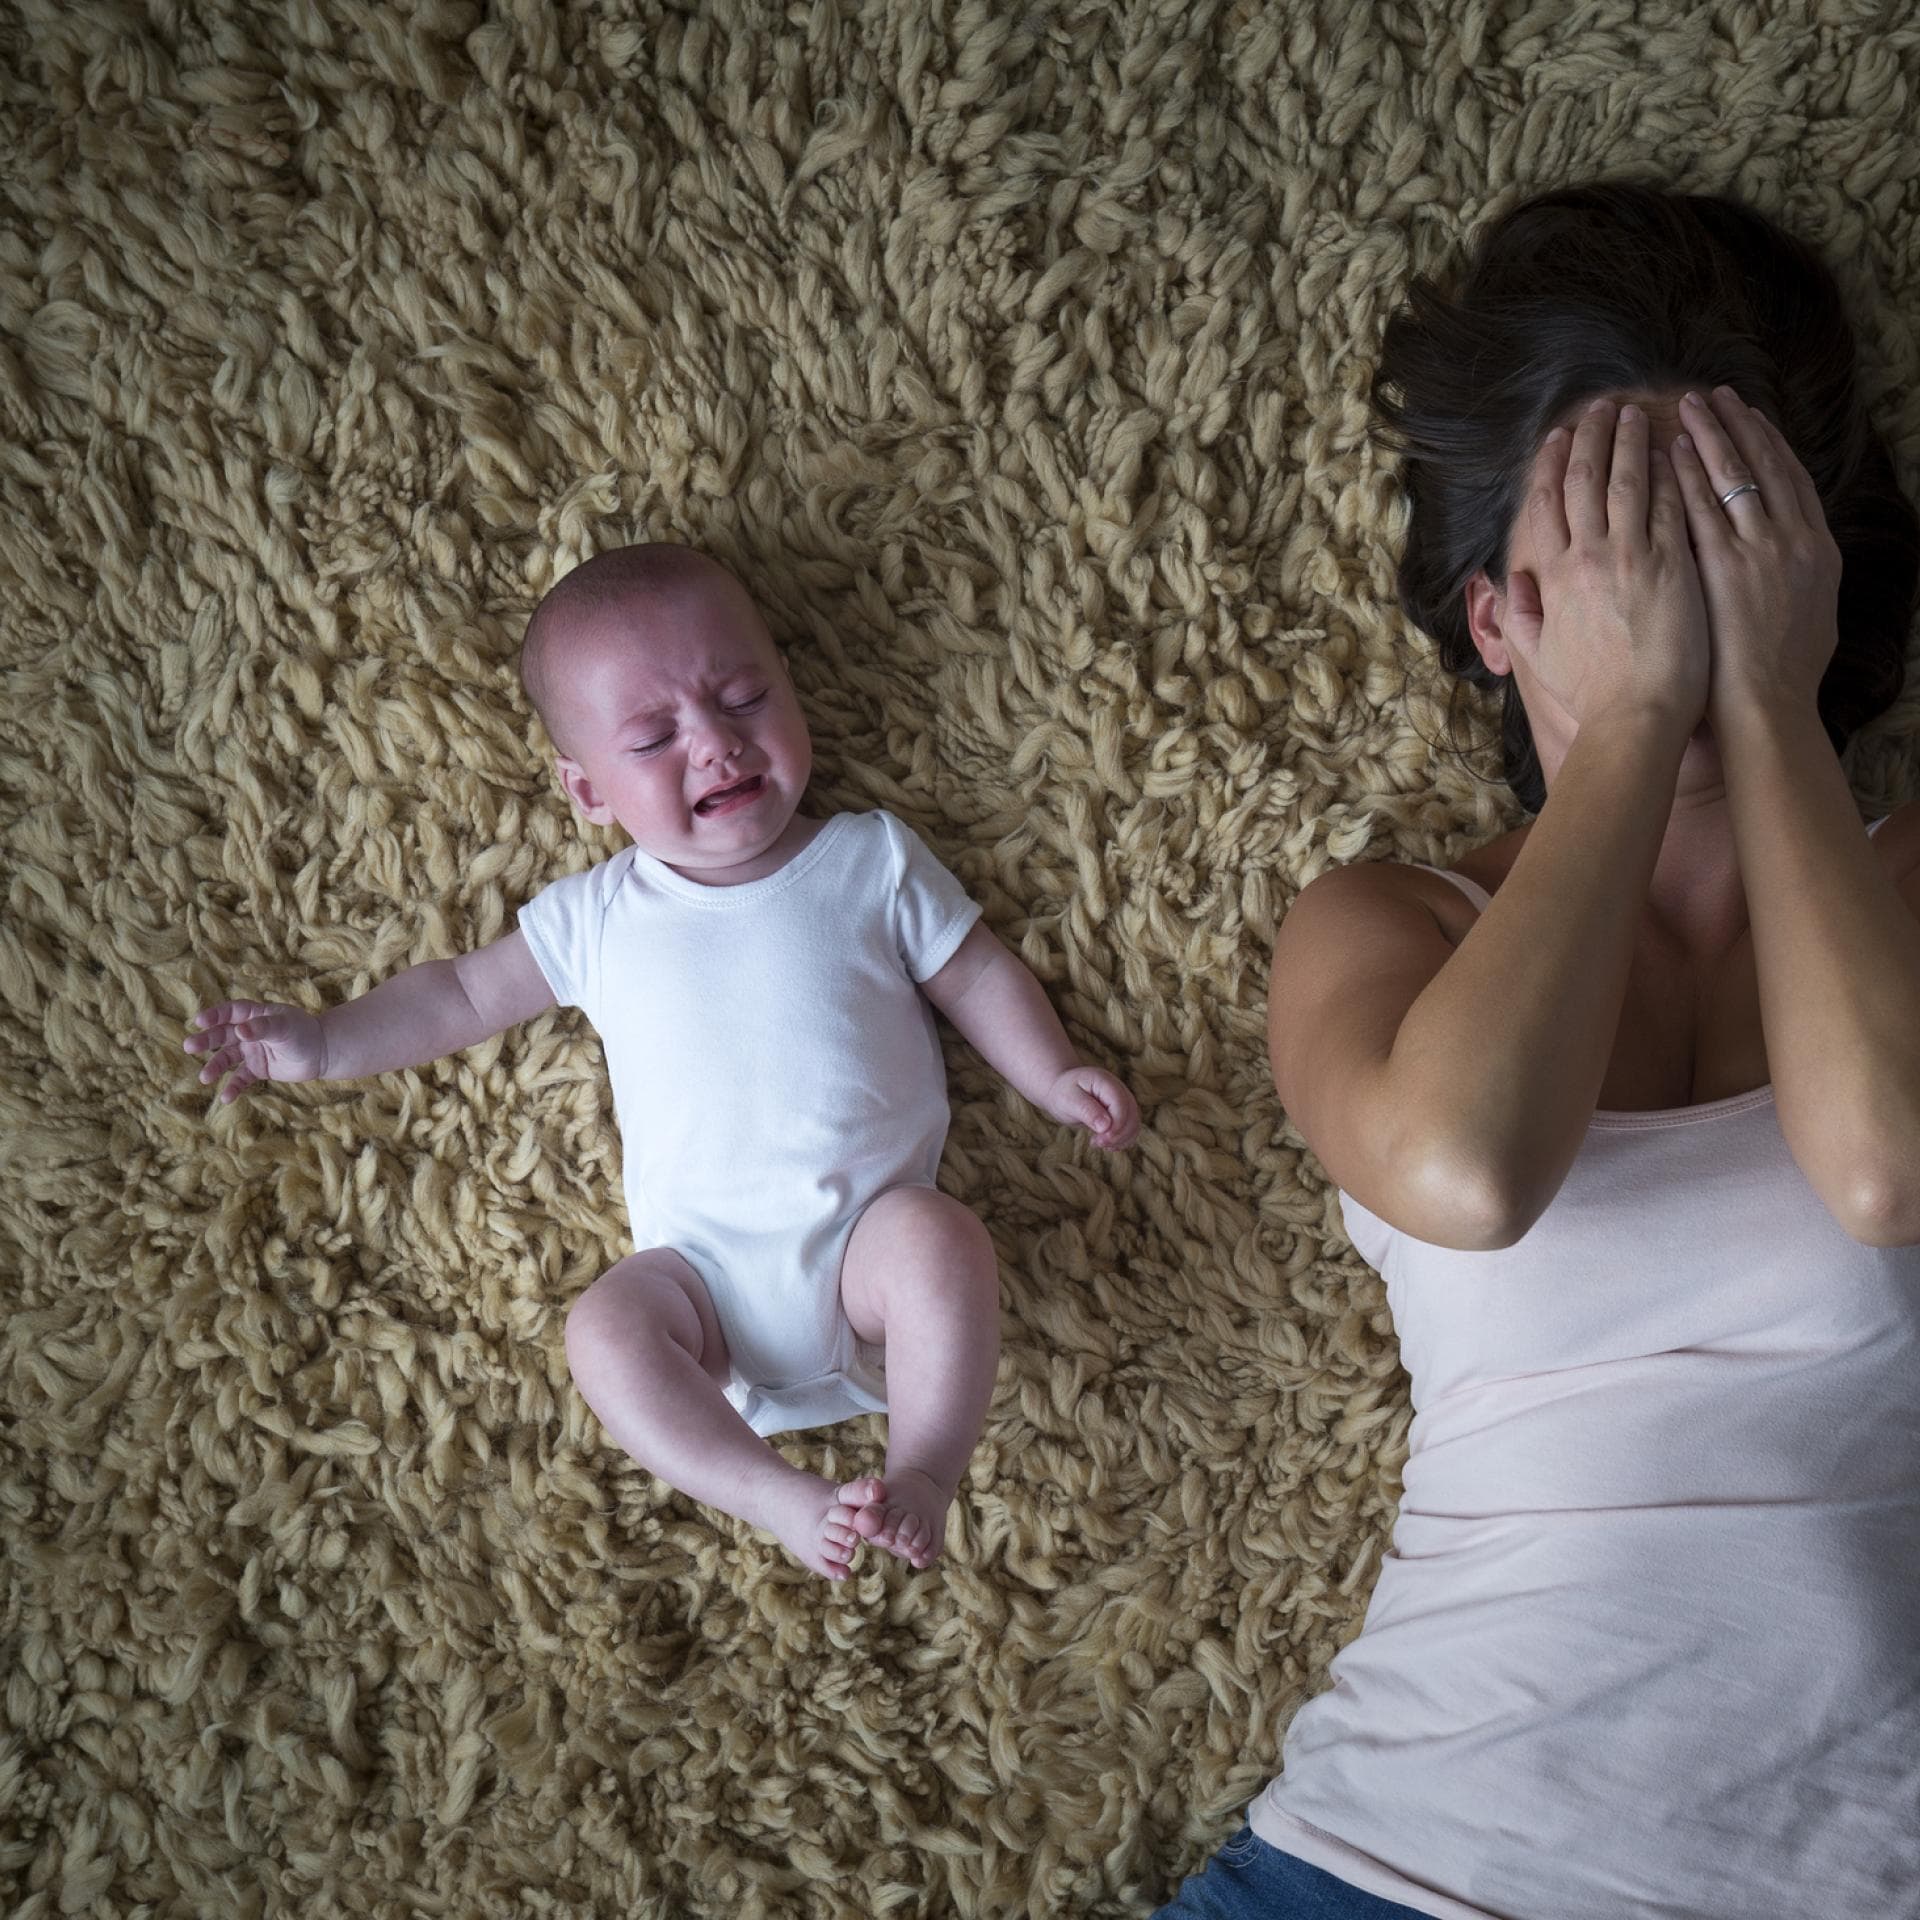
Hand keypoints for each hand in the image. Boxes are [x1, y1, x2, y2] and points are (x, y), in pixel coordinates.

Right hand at [184, 1000, 325, 1101]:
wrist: (322, 1053)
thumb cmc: (304, 1033)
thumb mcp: (284, 1027)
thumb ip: (262, 1028)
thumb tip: (240, 1031)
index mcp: (255, 1015)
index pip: (231, 1012)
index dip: (215, 1015)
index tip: (199, 1021)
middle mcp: (249, 1032)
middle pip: (222, 1035)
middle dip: (206, 1041)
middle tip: (188, 1047)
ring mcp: (252, 1051)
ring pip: (227, 1058)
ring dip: (215, 1067)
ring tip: (204, 1078)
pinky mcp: (258, 1069)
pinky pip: (241, 1078)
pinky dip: (233, 1087)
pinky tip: (226, 1098)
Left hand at [1043, 1064, 1139, 1149]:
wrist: (1061, 1090)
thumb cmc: (1062, 1093)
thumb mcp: (1068, 1100)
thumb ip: (1087, 1111)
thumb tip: (1105, 1126)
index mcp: (1106, 1082)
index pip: (1121, 1105)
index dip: (1116, 1125)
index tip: (1101, 1140)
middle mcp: (1119, 1089)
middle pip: (1132, 1115)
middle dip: (1119, 1135)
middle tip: (1097, 1143)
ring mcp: (1123, 1101)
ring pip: (1134, 1123)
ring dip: (1121, 1139)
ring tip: (1099, 1144)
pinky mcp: (1122, 1112)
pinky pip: (1130, 1128)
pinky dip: (1122, 1140)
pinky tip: (1107, 1145)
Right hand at [1504, 398, 1709, 733]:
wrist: (1634, 717)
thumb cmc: (1590, 694)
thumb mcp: (1539, 657)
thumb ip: (1520, 615)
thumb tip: (1510, 581)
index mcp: (1554, 577)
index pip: (1548, 504)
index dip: (1551, 464)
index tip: (1557, 436)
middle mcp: (1589, 558)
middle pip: (1585, 480)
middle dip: (1592, 438)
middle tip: (1601, 407)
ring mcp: (1633, 557)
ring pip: (1628, 482)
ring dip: (1631, 442)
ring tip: (1637, 413)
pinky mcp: (1674, 564)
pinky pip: (1671, 505)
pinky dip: (1671, 472)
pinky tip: (1676, 449)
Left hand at [1669, 386, 1840, 724]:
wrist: (1766, 707)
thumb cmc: (1782, 676)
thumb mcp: (1810, 615)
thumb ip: (1796, 578)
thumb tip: (1789, 559)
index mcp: (1817, 549)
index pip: (1791, 480)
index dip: (1769, 444)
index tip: (1751, 417)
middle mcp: (1792, 540)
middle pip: (1763, 465)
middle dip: (1737, 425)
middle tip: (1716, 395)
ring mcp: (1756, 550)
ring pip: (1732, 476)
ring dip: (1710, 435)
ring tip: (1689, 406)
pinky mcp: (1718, 567)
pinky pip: (1698, 508)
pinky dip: (1686, 474)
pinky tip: (1669, 449)